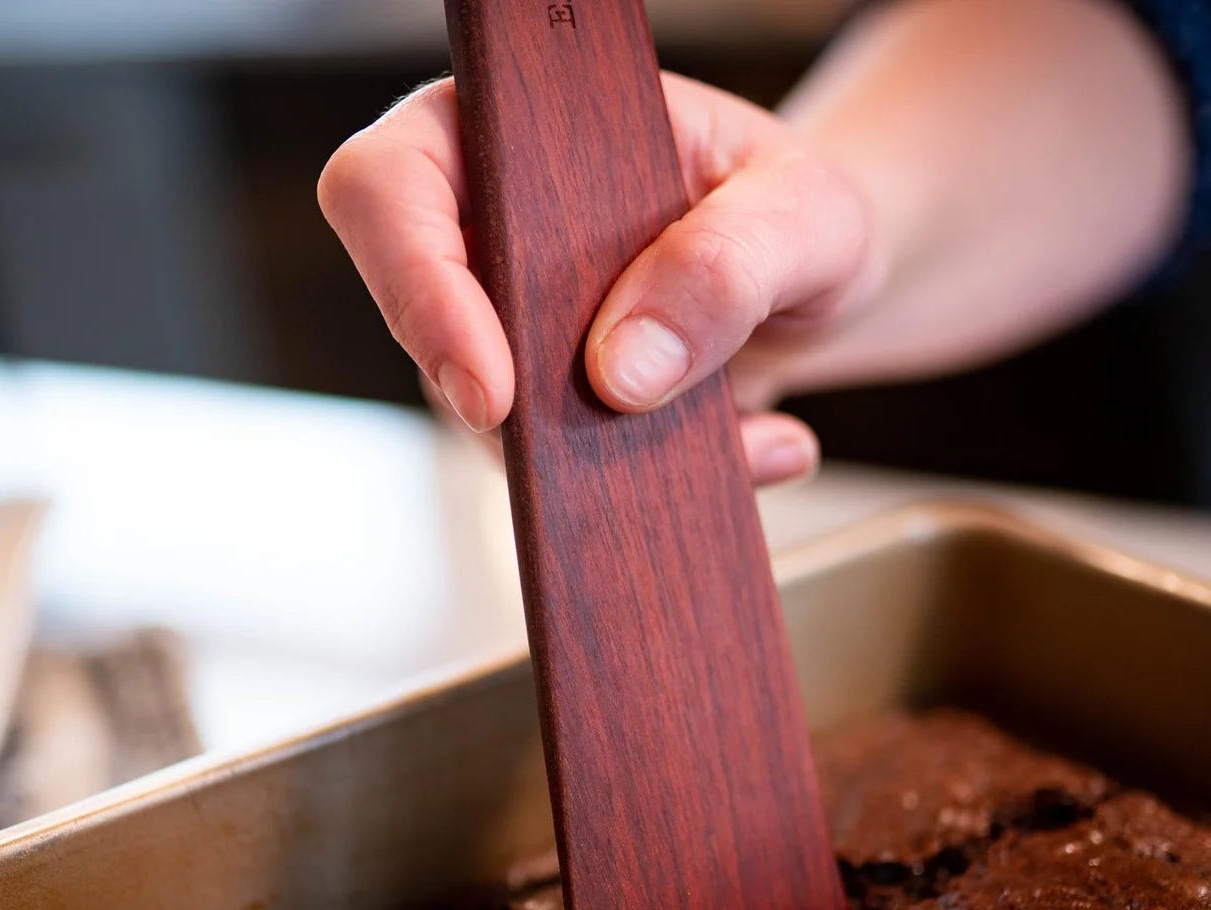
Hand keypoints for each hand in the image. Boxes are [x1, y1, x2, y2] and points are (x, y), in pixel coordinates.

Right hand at [319, 73, 878, 484]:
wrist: (818, 283)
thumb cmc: (794, 213)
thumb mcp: (802, 214)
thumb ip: (728, 265)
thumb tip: (621, 371)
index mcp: (516, 129)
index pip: (392, 185)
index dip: (416, 288)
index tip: (493, 392)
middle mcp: (488, 226)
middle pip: (418, 321)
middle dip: (508, 401)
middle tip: (610, 443)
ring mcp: (506, 324)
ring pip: (480, 416)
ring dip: (593, 454)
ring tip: (744, 435)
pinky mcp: (541, 402)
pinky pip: (550, 466)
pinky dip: (638, 479)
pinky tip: (749, 449)